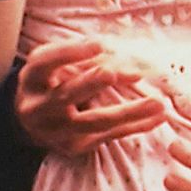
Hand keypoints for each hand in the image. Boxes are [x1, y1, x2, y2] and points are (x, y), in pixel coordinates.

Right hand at [17, 39, 164, 156]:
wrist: (32, 122)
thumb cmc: (51, 82)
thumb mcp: (62, 64)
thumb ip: (92, 61)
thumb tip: (135, 71)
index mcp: (32, 79)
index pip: (45, 63)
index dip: (69, 53)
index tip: (97, 44)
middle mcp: (39, 108)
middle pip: (65, 96)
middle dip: (89, 84)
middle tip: (110, 73)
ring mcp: (56, 131)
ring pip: (95, 121)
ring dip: (129, 112)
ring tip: (158, 103)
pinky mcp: (74, 146)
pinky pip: (110, 135)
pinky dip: (136, 126)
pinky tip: (158, 118)